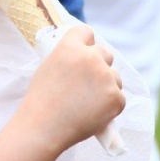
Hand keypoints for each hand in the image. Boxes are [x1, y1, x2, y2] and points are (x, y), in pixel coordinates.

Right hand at [18, 25, 125, 152]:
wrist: (43, 128)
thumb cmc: (40, 100)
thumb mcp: (48, 66)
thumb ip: (67, 56)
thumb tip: (82, 54)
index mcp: (70, 47)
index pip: (86, 32)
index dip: (84, 43)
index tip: (82, 53)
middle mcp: (91, 58)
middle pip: (105, 53)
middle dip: (99, 64)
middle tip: (86, 82)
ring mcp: (106, 77)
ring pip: (115, 76)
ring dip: (106, 85)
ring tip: (87, 102)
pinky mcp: (116, 97)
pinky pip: (119, 97)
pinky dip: (110, 105)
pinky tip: (93, 113)